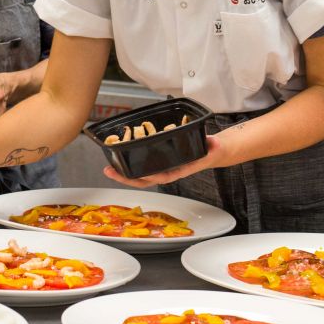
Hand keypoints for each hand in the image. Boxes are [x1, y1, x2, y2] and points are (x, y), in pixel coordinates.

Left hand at [103, 133, 222, 188]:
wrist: (213, 152)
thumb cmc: (212, 150)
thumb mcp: (214, 147)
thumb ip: (214, 145)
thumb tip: (214, 143)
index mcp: (181, 169)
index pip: (163, 176)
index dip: (151, 176)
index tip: (139, 175)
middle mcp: (169, 170)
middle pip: (145, 180)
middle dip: (127, 178)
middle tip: (110, 172)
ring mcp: (163, 167)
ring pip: (141, 175)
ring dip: (124, 173)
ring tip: (108, 169)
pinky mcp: (160, 160)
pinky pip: (143, 165)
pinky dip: (131, 163)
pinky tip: (120, 158)